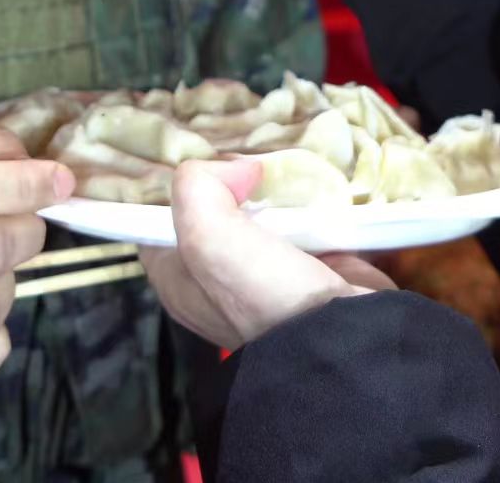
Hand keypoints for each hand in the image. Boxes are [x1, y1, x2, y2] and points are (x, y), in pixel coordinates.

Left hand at [142, 159, 393, 350]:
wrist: (342, 340)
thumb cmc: (263, 296)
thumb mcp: (208, 238)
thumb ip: (198, 188)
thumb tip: (239, 168)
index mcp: (177, 280)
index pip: (158, 218)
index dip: (179, 186)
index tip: (206, 161)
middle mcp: (214, 282)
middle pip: (213, 211)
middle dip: (231, 182)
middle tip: (251, 160)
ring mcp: (264, 279)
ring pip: (260, 215)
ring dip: (274, 191)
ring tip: (284, 165)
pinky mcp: (309, 272)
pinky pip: (302, 225)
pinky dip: (308, 205)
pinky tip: (313, 184)